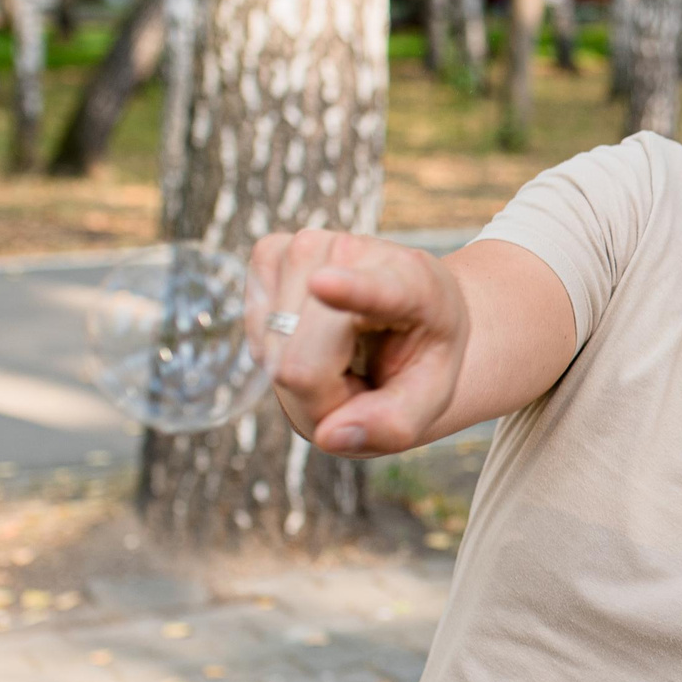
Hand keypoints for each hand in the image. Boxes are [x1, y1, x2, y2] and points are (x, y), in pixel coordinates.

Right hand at [249, 229, 469, 455]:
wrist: (404, 314)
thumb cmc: (416, 357)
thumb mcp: (427, 399)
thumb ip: (391, 425)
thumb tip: (329, 436)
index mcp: (416, 286)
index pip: (379, 290)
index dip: (349, 290)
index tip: (323, 283)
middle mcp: (358, 253)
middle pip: (302, 360)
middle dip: (322, 396)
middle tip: (356, 382)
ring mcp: (308, 245)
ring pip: (272, 348)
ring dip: (298, 372)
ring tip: (338, 354)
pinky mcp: (271, 250)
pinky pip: (253, 325)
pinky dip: (274, 347)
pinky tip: (309, 334)